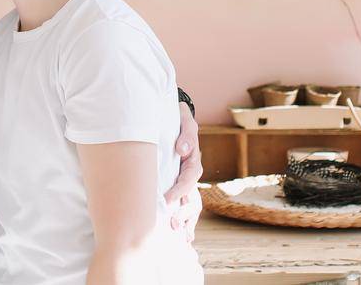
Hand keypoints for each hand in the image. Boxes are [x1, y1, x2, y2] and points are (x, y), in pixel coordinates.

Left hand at [163, 102, 202, 240]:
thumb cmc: (177, 121)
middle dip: (184, 213)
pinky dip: (187, 225)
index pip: (189, 178)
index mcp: (192, 161)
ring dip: (186, 222)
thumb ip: (186, 133)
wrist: (171, 119)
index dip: (179, 190)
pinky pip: (185, 209)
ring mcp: (186, 185)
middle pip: (193, 199)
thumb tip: (182, 150)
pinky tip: (185, 240)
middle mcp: (191, 176)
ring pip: (191, 208)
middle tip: (172, 223)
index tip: (167, 199)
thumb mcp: (184, 120)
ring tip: (180, 236)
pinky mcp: (179, 190)